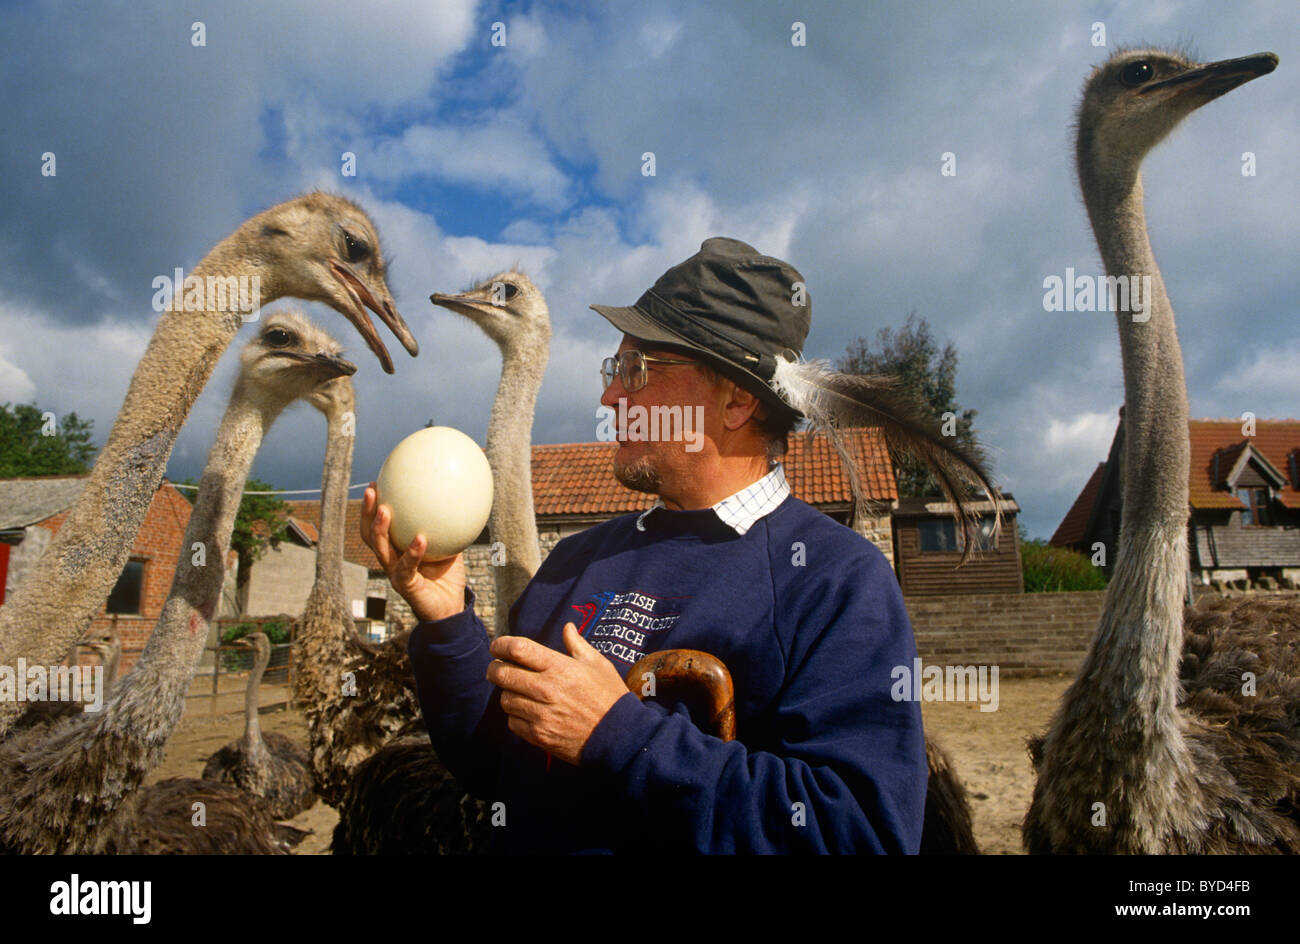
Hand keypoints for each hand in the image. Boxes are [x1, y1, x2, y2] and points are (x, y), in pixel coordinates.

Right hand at [360, 483, 466, 621]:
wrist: (451, 607)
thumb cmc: (449, 575)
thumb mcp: (450, 544)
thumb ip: (449, 525)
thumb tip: (459, 495)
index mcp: (396, 549)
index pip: (377, 525)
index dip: (372, 506)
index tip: (376, 482)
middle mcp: (390, 560)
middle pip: (369, 534)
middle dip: (367, 512)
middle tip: (371, 490)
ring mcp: (395, 573)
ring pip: (380, 549)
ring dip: (379, 528)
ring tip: (384, 509)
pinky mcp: (405, 586)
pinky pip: (406, 566)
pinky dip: (413, 552)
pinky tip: (420, 538)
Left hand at [487, 623, 628, 765]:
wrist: (619, 737)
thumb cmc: (610, 697)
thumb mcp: (598, 665)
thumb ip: (577, 645)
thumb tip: (567, 627)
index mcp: (559, 667)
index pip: (518, 649)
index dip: (501, 645)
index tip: (497, 646)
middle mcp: (546, 689)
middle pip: (502, 673)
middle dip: (494, 668)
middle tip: (495, 668)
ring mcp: (540, 714)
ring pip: (505, 699)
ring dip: (506, 693)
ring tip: (516, 691)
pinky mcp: (538, 735)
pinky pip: (512, 722)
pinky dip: (515, 716)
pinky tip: (526, 711)